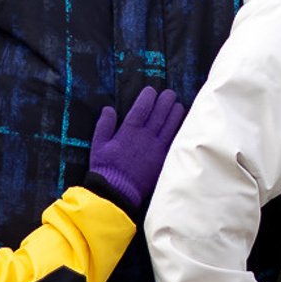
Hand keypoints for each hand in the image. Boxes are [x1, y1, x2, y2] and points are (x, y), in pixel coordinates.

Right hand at [87, 87, 186, 211]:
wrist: (117, 191)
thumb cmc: (106, 168)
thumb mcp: (98, 145)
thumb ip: (104, 125)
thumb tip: (108, 109)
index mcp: (129, 131)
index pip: (142, 108)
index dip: (148, 97)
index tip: (152, 90)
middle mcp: (145, 137)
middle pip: (159, 114)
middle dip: (165, 101)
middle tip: (170, 93)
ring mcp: (156, 148)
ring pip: (169, 126)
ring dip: (175, 113)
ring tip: (178, 105)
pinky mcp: (163, 159)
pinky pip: (174, 141)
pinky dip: (178, 131)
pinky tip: (181, 125)